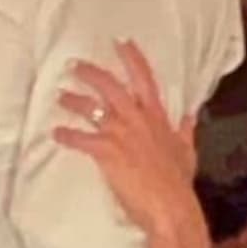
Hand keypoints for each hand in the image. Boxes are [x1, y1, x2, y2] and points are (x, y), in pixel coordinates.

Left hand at [53, 40, 199, 236]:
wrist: (171, 206)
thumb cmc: (179, 183)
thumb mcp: (186, 152)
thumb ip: (185, 132)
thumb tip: (190, 116)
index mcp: (157, 117)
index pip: (144, 79)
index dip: (132, 58)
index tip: (121, 42)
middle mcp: (137, 120)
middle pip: (111, 86)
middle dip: (90, 72)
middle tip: (73, 65)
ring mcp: (121, 134)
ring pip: (92, 108)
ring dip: (73, 100)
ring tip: (60, 95)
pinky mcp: (107, 152)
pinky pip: (81, 138)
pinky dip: (66, 135)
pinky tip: (56, 133)